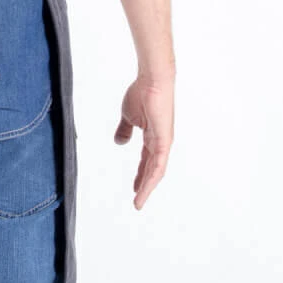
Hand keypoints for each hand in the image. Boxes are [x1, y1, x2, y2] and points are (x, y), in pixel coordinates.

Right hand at [114, 76, 173, 209]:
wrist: (152, 81)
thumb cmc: (141, 93)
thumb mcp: (128, 116)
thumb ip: (124, 130)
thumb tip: (119, 142)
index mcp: (152, 137)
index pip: (146, 161)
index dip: (140, 174)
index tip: (134, 188)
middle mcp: (160, 142)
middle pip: (152, 170)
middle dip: (144, 185)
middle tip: (137, 200)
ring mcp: (163, 142)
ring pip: (156, 172)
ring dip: (147, 187)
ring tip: (139, 201)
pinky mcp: (164, 141)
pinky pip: (158, 165)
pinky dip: (151, 178)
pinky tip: (145, 188)